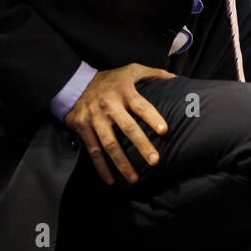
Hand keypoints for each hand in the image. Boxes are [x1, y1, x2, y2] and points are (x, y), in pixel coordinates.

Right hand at [63, 63, 175, 183]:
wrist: (75, 84)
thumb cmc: (110, 80)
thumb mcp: (131, 70)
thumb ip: (153, 74)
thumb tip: (176, 79)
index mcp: (124, 91)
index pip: (141, 106)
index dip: (153, 117)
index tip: (164, 130)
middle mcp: (109, 106)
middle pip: (127, 127)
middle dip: (142, 145)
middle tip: (155, 160)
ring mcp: (95, 119)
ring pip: (110, 144)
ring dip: (122, 163)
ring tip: (134, 178)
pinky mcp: (84, 129)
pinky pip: (93, 151)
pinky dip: (101, 167)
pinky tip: (111, 180)